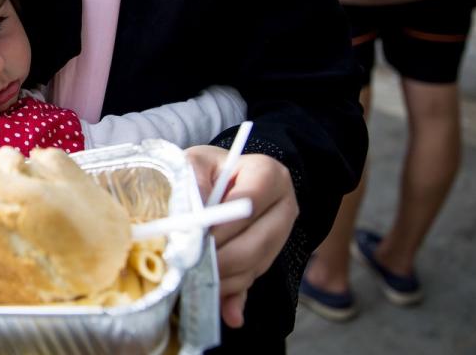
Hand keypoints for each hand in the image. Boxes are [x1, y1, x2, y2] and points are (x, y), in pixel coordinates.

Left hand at [186, 145, 298, 327]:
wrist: (221, 178)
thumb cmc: (206, 169)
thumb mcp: (195, 163)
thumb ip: (192, 184)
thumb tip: (195, 221)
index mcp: (268, 174)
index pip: (249, 204)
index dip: (223, 226)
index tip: (196, 238)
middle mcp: (283, 206)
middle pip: (259, 241)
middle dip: (223, 259)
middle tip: (191, 267)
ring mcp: (280, 235)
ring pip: (256, 265)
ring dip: (225, 279)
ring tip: (194, 281)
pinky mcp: (269, 257)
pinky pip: (253, 281)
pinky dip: (235, 297)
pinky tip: (227, 312)